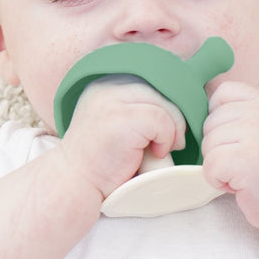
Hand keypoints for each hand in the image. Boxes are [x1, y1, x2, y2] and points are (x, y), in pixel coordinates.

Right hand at [59, 79, 188, 198]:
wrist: (75, 184)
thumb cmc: (102, 160)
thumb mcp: (117, 122)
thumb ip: (137, 105)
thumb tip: (182, 95)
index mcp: (105, 82)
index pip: (151, 75)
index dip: (169, 97)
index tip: (169, 123)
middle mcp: (106, 84)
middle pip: (162, 87)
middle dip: (175, 115)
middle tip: (171, 141)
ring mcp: (112, 100)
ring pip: (165, 103)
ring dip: (173, 129)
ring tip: (161, 149)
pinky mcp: (121, 118)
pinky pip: (162, 119)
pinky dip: (166, 138)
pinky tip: (155, 153)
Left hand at [201, 82, 258, 228]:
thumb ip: (242, 117)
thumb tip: (200, 112)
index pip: (222, 93)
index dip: (219, 119)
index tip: (236, 141)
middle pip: (209, 123)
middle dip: (218, 148)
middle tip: (245, 164)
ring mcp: (256, 134)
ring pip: (208, 146)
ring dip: (219, 167)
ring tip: (245, 175)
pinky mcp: (246, 159)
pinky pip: (210, 166)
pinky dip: (218, 181)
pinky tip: (240, 185)